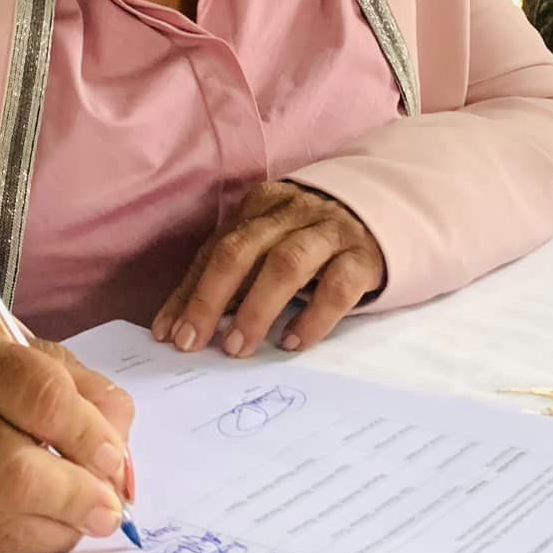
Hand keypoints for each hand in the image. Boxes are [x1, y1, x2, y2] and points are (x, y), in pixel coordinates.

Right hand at [0, 311, 134, 552]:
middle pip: (7, 469)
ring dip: (52, 530)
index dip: (84, 432)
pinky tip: (47, 529)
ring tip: (83, 522)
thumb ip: (91, 399)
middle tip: (108, 511)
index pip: (35, 393)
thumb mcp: (40, 357)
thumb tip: (120, 465)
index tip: (114, 459)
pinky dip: (23, 544)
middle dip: (71, 497)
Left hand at [151, 181, 384, 358]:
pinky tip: (291, 342)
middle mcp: (293, 212)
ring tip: (237, 347)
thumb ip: (232, 275)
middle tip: (193, 342)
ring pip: (286, 264)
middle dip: (211, 298)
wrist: (385, 216)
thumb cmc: (311, 240)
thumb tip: (179, 324)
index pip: (215, 248)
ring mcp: (330, 231)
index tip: (167, 333)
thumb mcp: (270, 245)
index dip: (189, 292)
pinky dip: (312, 317)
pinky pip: (337, 286)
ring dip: (256, 308)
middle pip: (243, 250)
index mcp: (261, 205)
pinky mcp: (364, 256)